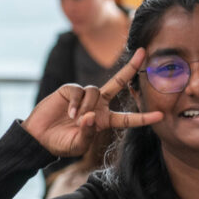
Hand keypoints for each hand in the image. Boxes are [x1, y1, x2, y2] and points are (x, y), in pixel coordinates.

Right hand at [22, 48, 162, 156]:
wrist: (38, 137)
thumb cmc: (61, 143)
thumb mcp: (78, 144)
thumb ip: (87, 133)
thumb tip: (90, 117)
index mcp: (104, 120)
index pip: (128, 118)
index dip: (143, 117)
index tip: (160, 115)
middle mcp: (98, 105)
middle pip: (118, 83)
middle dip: (131, 68)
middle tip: (143, 53)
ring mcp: (84, 96)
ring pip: (96, 90)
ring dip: (88, 105)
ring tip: (76, 119)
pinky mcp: (70, 90)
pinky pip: (79, 91)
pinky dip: (77, 102)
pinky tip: (71, 113)